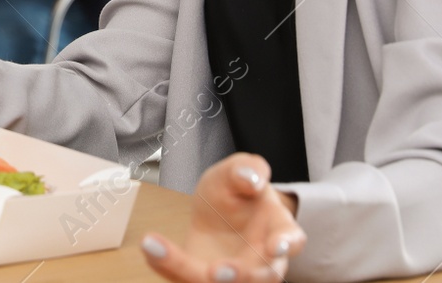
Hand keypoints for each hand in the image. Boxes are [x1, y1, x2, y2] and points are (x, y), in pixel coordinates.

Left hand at [141, 154, 305, 282]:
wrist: (218, 210)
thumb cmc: (236, 191)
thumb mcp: (236, 171)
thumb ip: (246, 169)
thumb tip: (252, 177)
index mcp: (278, 228)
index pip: (290, 240)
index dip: (285, 243)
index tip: (274, 245)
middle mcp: (263, 259)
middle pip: (261, 276)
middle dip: (241, 277)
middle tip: (218, 272)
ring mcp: (237, 274)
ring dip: (199, 278)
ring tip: (171, 261)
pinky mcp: (207, 279)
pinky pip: (187, 278)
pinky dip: (168, 267)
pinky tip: (151, 251)